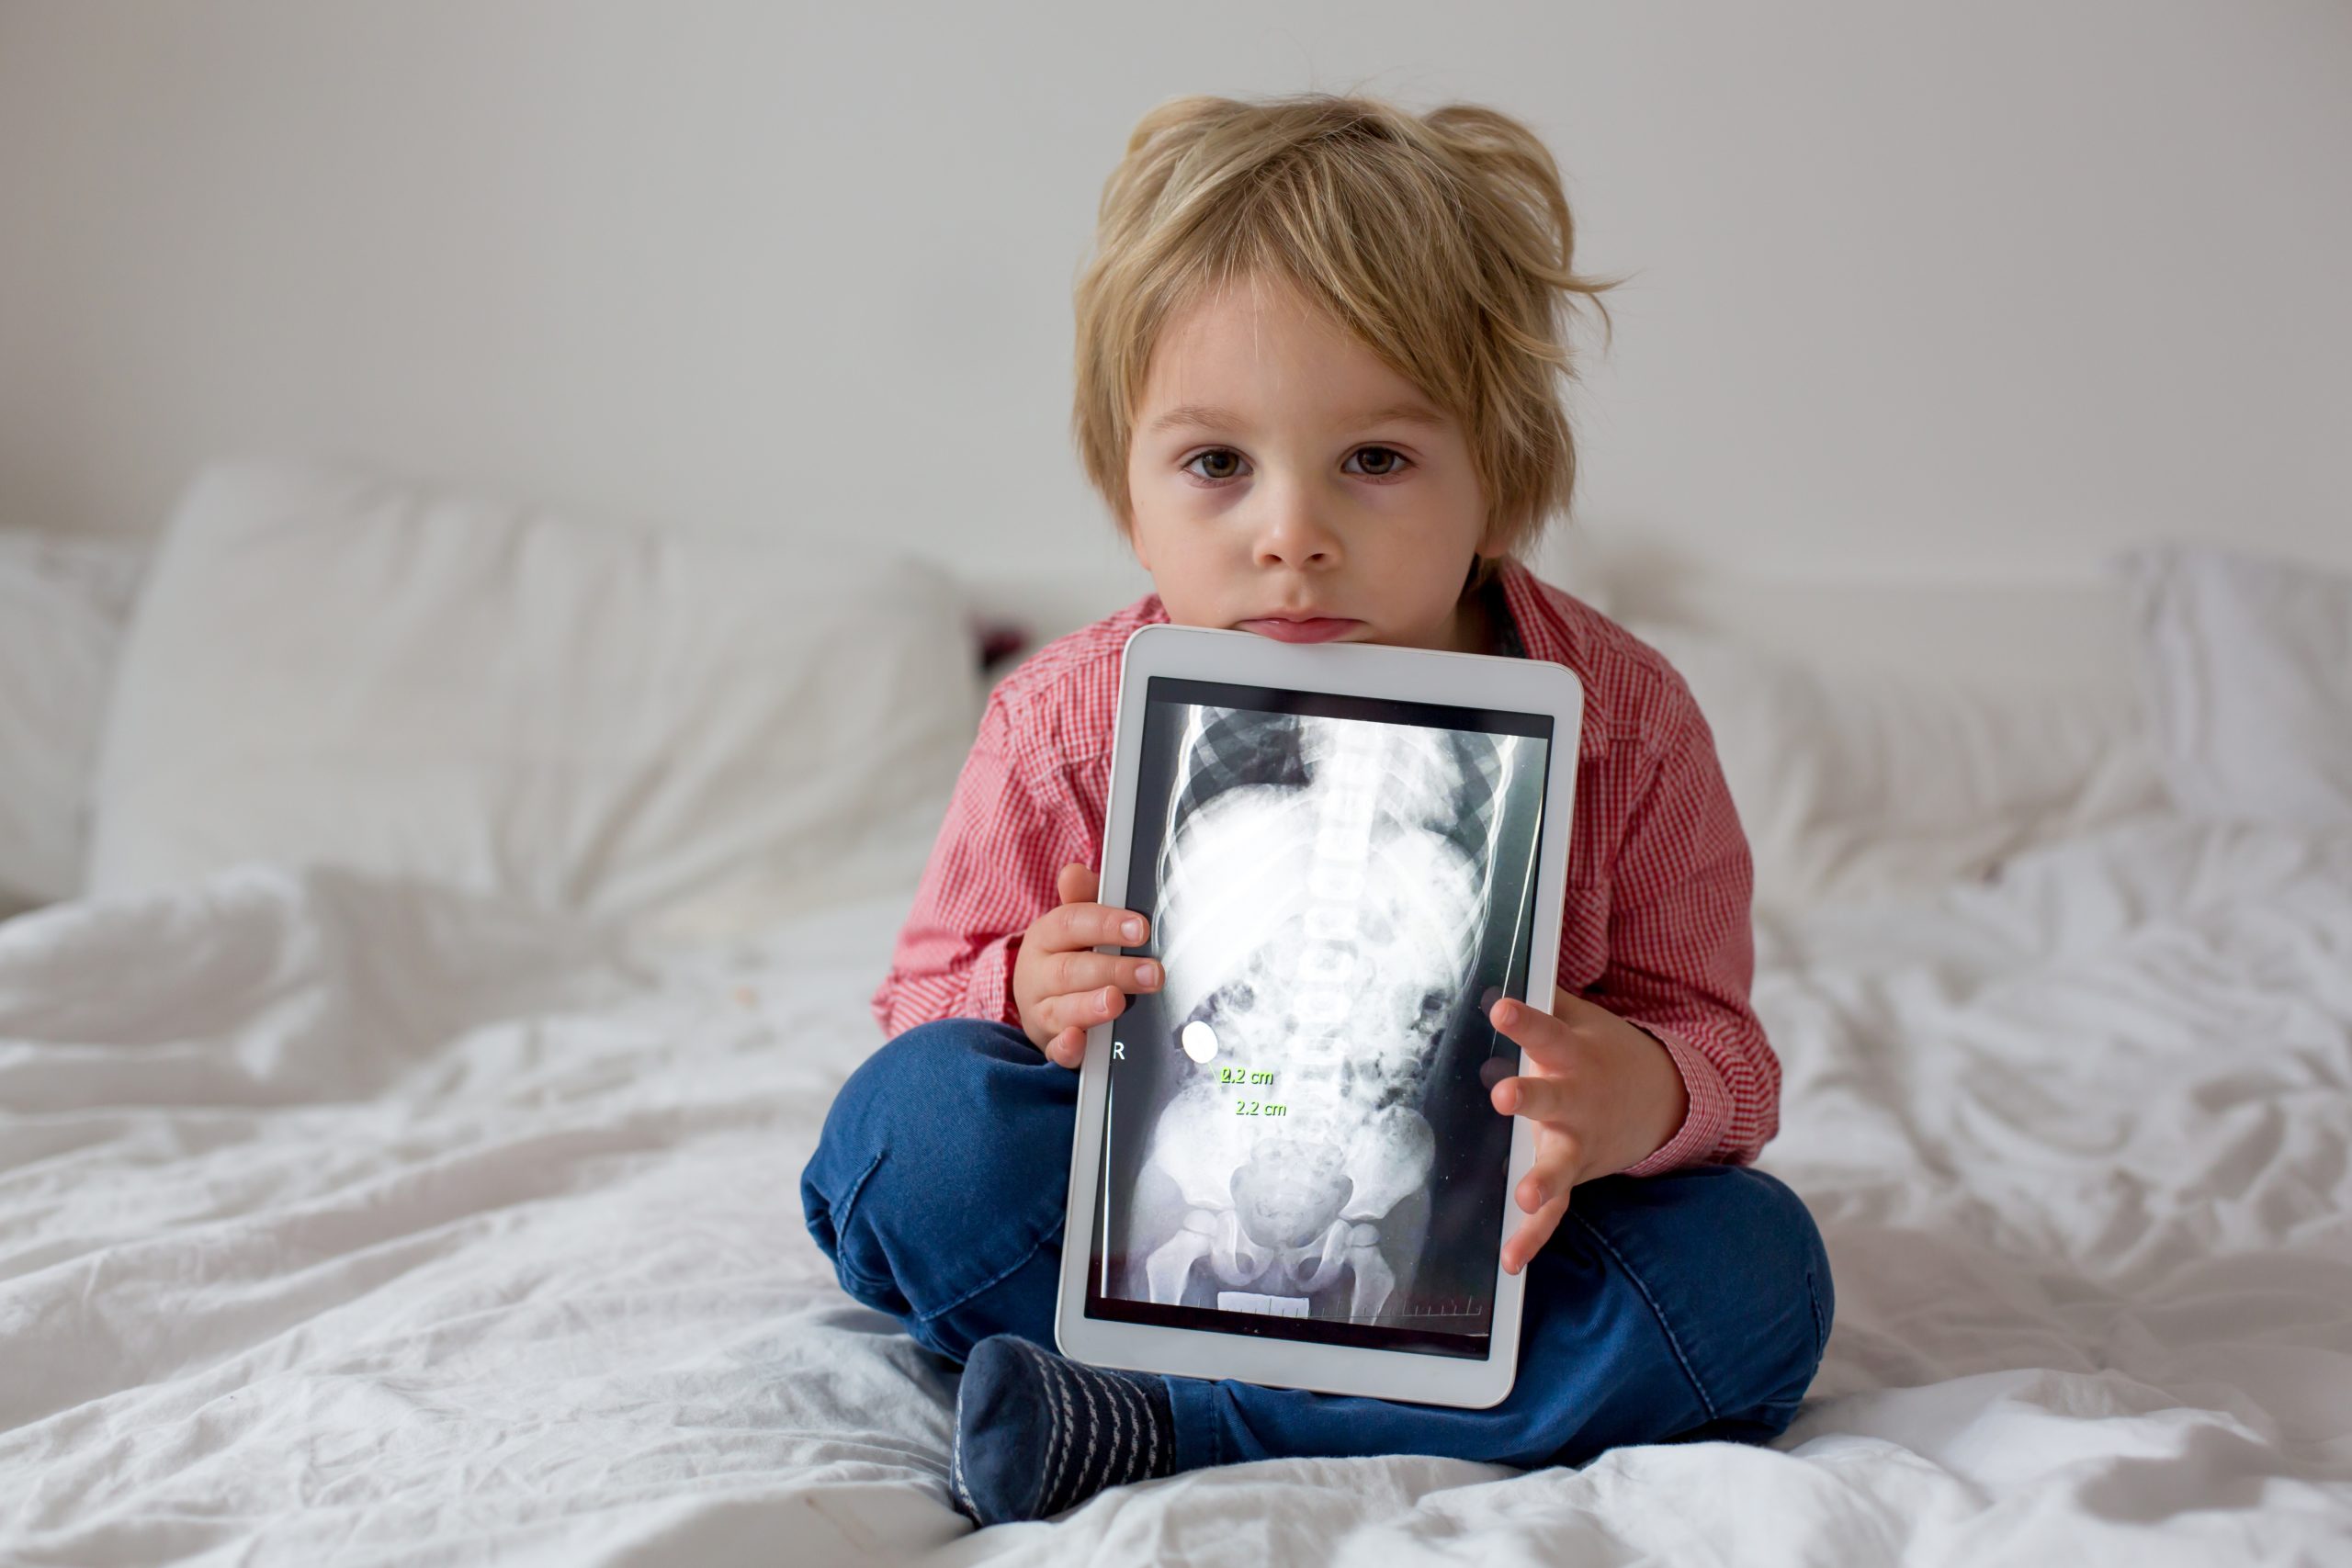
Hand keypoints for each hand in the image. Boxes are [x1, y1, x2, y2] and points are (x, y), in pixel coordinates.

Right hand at [1012, 863, 1162, 1067]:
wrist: (1041, 1000)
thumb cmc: (1070, 954)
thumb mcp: (1076, 924)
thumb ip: (1084, 898)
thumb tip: (1074, 872)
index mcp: (1046, 936)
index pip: (1070, 923)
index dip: (1105, 924)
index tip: (1139, 928)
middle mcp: (1038, 974)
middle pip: (1070, 970)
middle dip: (1112, 970)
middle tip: (1151, 973)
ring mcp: (1041, 1011)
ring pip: (1061, 1010)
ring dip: (1090, 1006)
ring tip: (1116, 1001)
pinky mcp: (1049, 1043)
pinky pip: (1055, 1049)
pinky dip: (1067, 1047)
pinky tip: (1078, 1040)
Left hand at [1485, 991, 1690, 1273]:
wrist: (1664, 1099)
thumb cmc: (1604, 1052)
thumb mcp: (1581, 1018)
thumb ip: (1544, 998)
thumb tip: (1499, 967)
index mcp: (1574, 1056)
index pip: (1546, 1032)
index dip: (1524, 1021)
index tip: (1499, 1008)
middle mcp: (1578, 1101)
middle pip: (1553, 1098)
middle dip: (1530, 1098)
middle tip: (1504, 1095)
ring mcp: (1581, 1144)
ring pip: (1559, 1163)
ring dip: (1542, 1179)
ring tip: (1524, 1197)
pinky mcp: (1578, 1176)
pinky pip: (1556, 1212)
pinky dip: (1533, 1238)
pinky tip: (1509, 1260)